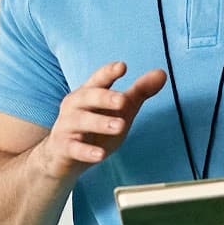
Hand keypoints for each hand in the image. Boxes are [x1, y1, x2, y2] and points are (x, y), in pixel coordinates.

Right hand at [30, 62, 168, 180]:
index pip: (99, 79)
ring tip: (119, 126)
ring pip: (80, 121)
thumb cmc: (93, 129)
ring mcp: (66, 126)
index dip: (109, 72)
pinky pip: (73, 148)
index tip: (122, 66)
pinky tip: (100, 155)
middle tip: (123, 101)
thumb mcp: (119, 110)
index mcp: (88, 93)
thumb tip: (162, 73)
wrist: (62, 158)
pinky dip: (86, 151)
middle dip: (105, 97)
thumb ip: (138, 92)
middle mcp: (74, 106)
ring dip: (99, 122)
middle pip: (87, 97)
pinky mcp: (63, 147)